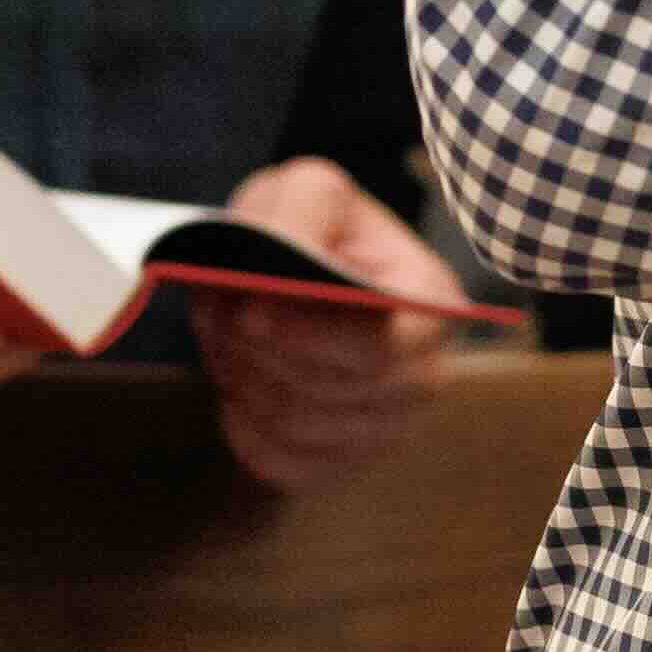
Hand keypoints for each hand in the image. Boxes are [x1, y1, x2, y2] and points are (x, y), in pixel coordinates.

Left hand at [184, 153, 460, 494]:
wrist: (297, 269)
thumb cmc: (309, 228)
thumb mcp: (308, 190)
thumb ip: (299, 213)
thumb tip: (273, 274)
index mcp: (432, 306)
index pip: (381, 348)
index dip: (310, 336)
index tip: (250, 313)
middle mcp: (423, 376)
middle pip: (327, 391)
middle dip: (257, 351)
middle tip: (219, 311)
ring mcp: (386, 428)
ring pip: (295, 426)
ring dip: (242, 379)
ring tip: (227, 338)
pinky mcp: (341, 461)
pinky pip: (278, 462)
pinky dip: (241, 423)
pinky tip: (237, 383)